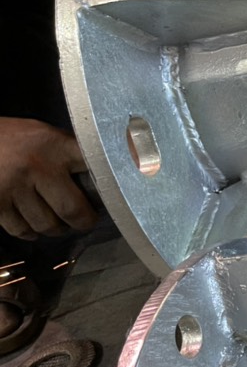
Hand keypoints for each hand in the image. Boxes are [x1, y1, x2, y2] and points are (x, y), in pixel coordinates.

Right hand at [0, 118, 96, 239]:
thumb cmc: (11, 137)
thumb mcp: (43, 134)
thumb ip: (67, 153)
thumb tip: (98, 176)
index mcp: (56, 145)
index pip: (94, 167)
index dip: (108, 185)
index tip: (114, 196)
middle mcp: (38, 166)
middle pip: (72, 209)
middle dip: (83, 221)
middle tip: (85, 221)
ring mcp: (14, 186)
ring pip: (46, 224)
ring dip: (55, 229)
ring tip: (58, 224)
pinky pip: (20, 229)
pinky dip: (29, 232)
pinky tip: (33, 228)